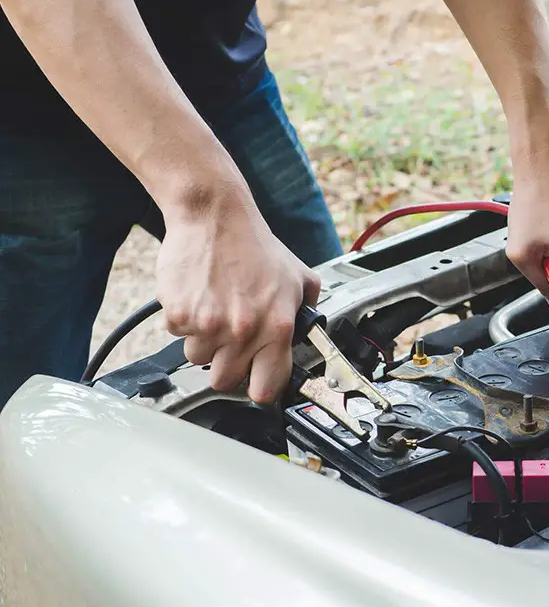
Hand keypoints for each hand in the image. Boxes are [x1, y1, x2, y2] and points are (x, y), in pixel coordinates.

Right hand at [155, 184, 318, 403]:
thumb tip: (313, 335)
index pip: (266, 388)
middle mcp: (243, 331)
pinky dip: (185, 321)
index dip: (259, 387)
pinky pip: (178, 335)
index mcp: (277, 328)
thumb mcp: (298, 277)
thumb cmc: (255, 246)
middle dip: (226, 364)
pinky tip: (199, 297)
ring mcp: (209, 325)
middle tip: (230, 339)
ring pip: (198, 359)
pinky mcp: (179, 314)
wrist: (215, 217)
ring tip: (215, 310)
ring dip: (205, 341)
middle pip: (224, 381)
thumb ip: (308, 310)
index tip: (255, 380)